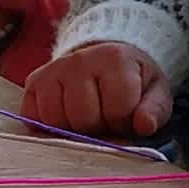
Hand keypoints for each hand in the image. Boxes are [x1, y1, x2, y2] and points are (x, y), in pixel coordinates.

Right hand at [22, 43, 171, 138]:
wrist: (104, 58)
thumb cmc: (131, 80)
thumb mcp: (154, 91)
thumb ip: (155, 110)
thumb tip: (144, 126)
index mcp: (114, 59)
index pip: (116, 110)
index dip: (122, 122)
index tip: (125, 115)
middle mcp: (78, 60)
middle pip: (83, 118)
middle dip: (96, 127)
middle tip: (103, 118)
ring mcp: (52, 70)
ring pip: (56, 121)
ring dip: (72, 129)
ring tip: (85, 117)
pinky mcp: (33, 82)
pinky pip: (34, 119)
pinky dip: (48, 126)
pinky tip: (64, 117)